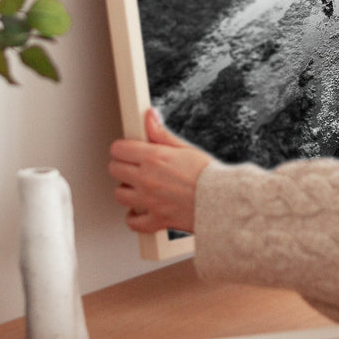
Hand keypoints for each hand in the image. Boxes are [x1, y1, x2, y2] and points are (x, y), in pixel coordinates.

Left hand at [108, 107, 211, 234]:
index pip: (119, 149)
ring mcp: (149, 201)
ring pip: (119, 195)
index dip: (123, 148)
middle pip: (114, 170)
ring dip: (127, 190)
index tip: (129, 150)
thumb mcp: (184, 148)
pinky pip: (133, 222)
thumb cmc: (208, 175)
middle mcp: (147, 179)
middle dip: (122, 166)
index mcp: (154, 158)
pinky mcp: (155, 219)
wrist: (223, 201)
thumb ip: (161, 134)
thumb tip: (150, 116)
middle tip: (134, 167)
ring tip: (140, 187)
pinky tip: (141, 210)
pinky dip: (134, 217)